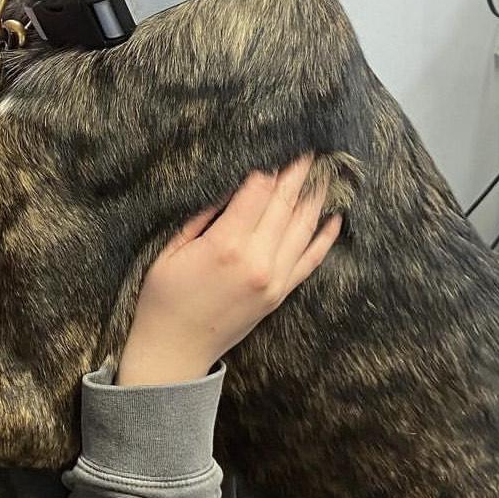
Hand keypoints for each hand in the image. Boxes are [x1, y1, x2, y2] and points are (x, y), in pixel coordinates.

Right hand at [117, 157, 341, 386]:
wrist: (175, 350)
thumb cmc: (162, 298)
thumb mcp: (170, 249)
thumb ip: (202, 216)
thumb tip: (230, 186)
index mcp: (225, 245)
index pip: (257, 191)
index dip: (268, 167)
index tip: (278, 147)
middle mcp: (256, 260)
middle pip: (284, 204)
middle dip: (298, 173)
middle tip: (310, 149)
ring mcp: (273, 279)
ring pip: (303, 228)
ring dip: (315, 197)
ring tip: (326, 172)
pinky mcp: (280, 294)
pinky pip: (310, 261)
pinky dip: (325, 238)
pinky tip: (335, 217)